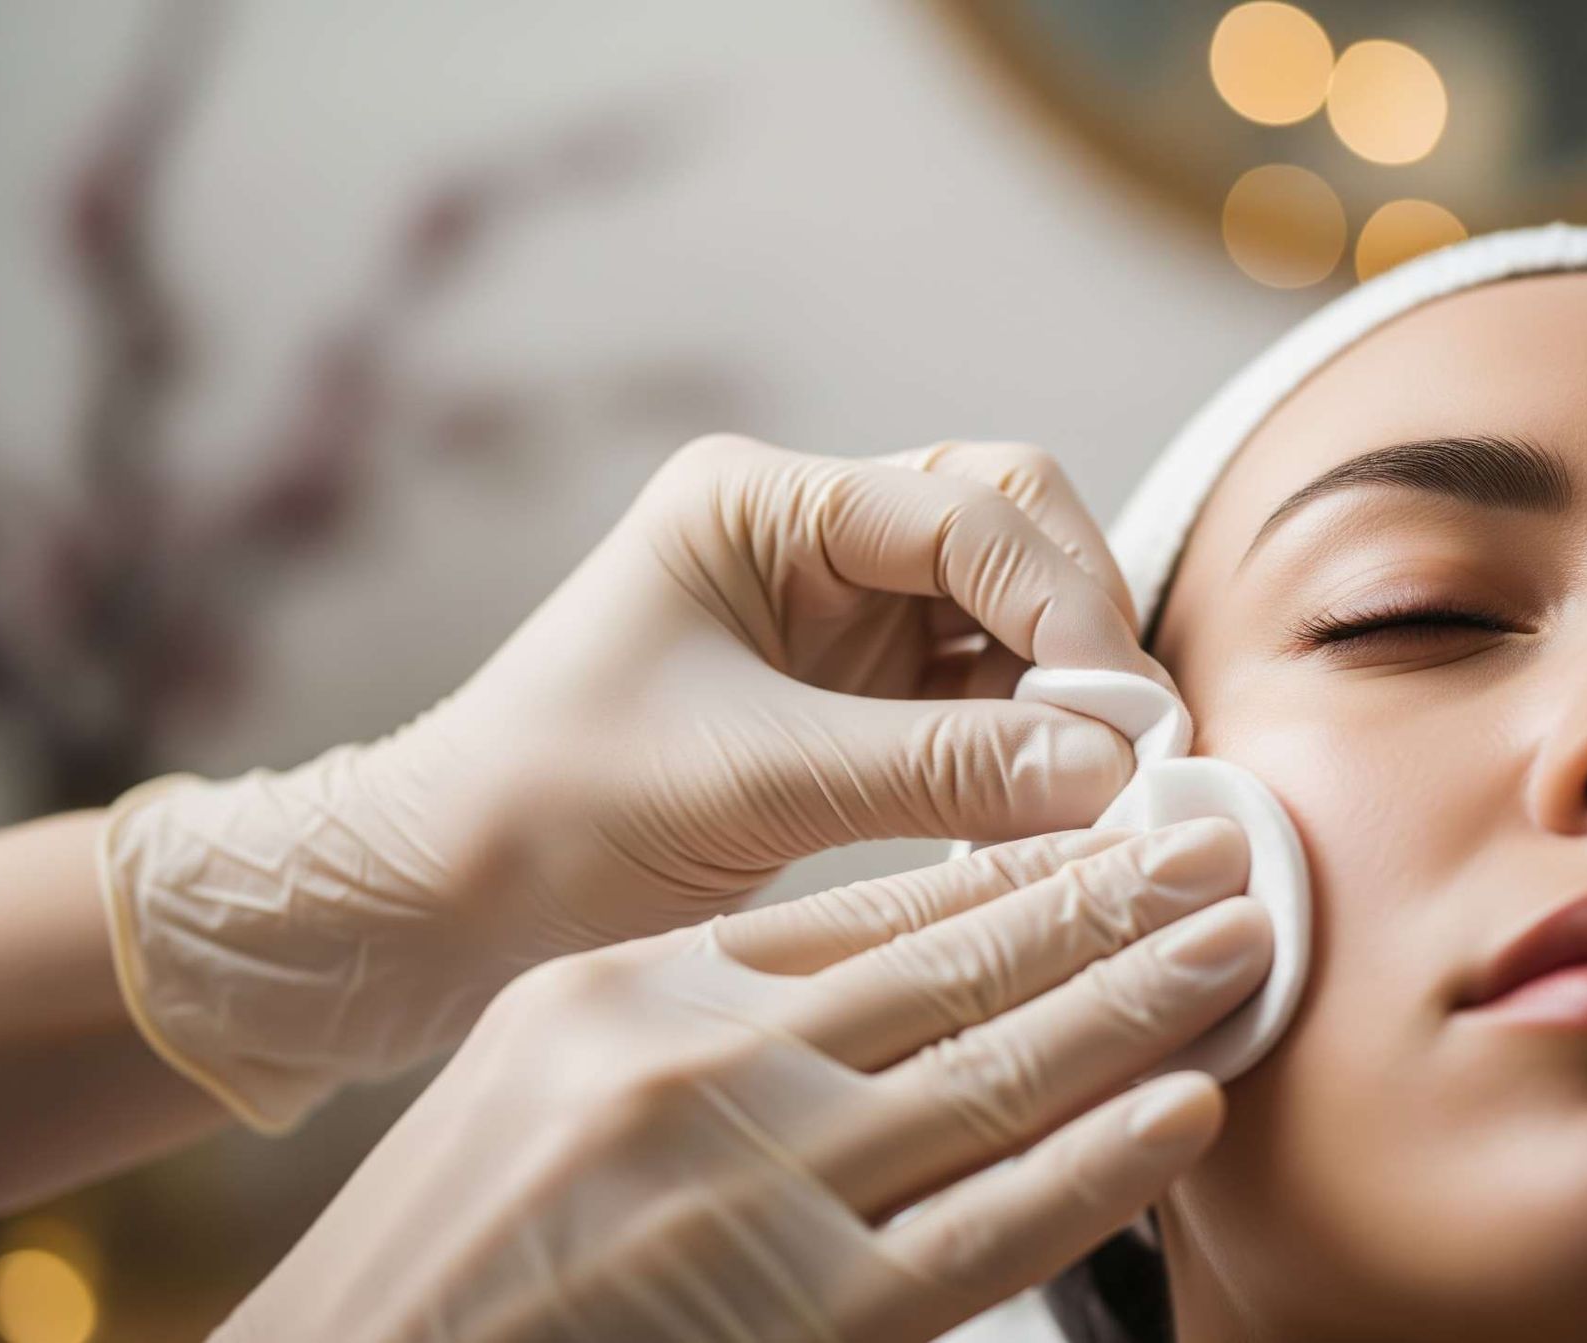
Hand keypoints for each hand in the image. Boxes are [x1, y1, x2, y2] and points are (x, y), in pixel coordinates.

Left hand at [102, 436, 1171, 1129]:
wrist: (451, 892)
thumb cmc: (552, 804)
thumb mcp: (748, 779)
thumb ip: (935, 768)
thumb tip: (1115, 771)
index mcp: (761, 505)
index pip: (966, 507)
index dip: (1061, 603)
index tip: (1122, 719)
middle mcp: (809, 541)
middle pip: (1008, 532)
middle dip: (1080, 628)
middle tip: (1136, 750)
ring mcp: (833, 621)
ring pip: (1005, 620)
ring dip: (1065, 694)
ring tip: (1113, 792)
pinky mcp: (848, 703)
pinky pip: (974, 701)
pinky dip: (1025, 748)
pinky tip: (1056, 811)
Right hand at [216, 819, 1267, 1341]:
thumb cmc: (447, 1236)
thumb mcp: (544, 1067)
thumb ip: (690, 1016)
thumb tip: (857, 978)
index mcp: (628, 991)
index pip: (861, 908)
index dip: (1003, 866)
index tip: (1098, 832)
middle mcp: (698, 1067)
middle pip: (948, 965)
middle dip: (1100, 907)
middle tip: (1212, 856)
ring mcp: (758, 1188)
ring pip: (994, 1072)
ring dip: (1132, 1003)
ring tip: (1231, 946)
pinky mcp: (809, 1314)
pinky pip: (987, 1225)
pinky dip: (1095, 1162)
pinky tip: (1176, 1107)